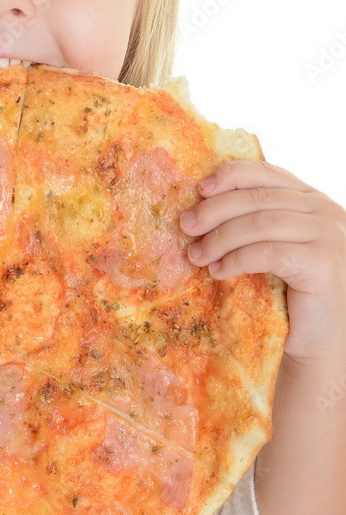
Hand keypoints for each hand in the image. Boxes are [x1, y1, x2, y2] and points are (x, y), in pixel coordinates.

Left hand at [179, 160, 345, 361]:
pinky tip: (218, 271)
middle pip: (257, 197)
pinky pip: (268, 252)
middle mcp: (324, 211)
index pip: (265, 173)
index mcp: (310, 199)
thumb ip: (252, 223)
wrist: (318, 342)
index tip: (198, 190)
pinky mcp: (322, 262)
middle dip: (215, 210)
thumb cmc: (289, 296)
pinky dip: (236, 259)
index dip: (229, 176)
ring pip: (260, 223)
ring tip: (196, 255)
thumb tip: (198, 207)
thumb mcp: (271, 248)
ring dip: (220, 238)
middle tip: (186, 226)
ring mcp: (327, 235)